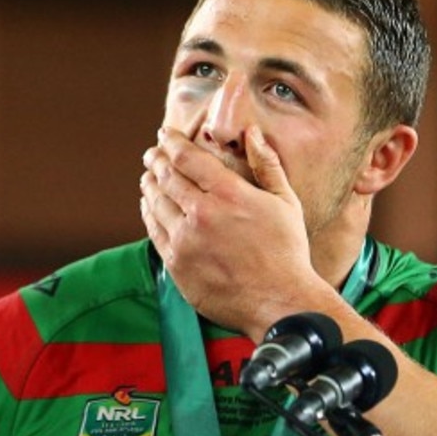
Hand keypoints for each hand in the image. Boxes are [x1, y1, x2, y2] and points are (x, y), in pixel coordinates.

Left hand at [139, 127, 322, 338]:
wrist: (280, 302)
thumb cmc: (288, 251)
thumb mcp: (286, 202)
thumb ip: (267, 164)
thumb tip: (253, 133)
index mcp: (229, 194)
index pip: (187, 157)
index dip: (172, 141)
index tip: (165, 134)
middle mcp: (202, 215)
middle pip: (166, 177)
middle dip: (156, 160)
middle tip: (152, 154)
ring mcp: (186, 241)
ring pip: (156, 203)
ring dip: (150, 185)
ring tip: (148, 177)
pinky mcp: (177, 265)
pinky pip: (155, 232)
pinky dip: (149, 214)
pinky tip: (151, 207)